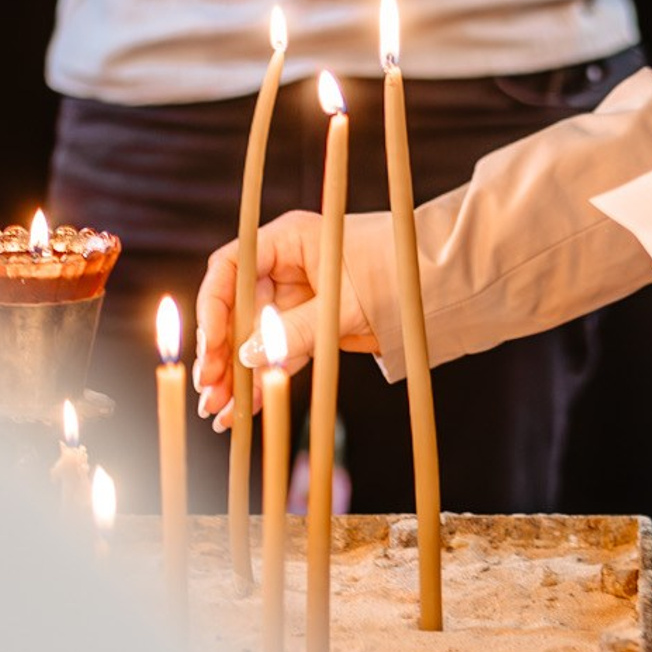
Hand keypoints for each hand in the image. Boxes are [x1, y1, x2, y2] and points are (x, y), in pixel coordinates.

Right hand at [193, 212, 378, 429]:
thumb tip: (247, 358)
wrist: (442, 285)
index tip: (212, 347)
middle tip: (209, 390)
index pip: (231, 268)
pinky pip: (279, 354)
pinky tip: (246, 408)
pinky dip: (264, 381)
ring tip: (220, 411)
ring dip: (236, 374)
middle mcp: (285, 267)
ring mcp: (296, 298)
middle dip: (220, 352)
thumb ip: (294, 331)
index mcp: (288, 241)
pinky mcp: (310, 326)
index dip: (214, 308)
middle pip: (236, 308)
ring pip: (253, 337)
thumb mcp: (343, 304)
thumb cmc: (396, 275)